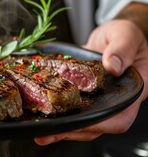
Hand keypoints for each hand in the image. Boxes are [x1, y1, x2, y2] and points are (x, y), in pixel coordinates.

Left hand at [34, 19, 147, 144]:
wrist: (110, 34)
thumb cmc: (124, 34)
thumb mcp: (125, 35)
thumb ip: (122, 49)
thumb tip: (112, 66)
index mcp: (128, 91)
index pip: (119, 116)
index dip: (102, 124)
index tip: (81, 125)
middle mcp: (112, 100)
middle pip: (96, 124)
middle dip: (73, 131)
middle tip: (48, 135)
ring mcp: (96, 99)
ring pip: (81, 120)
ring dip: (62, 128)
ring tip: (41, 133)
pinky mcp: (81, 95)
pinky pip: (71, 107)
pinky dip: (57, 112)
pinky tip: (41, 114)